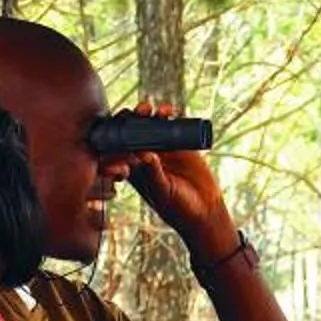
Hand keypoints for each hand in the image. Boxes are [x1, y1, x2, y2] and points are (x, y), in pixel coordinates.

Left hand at [117, 99, 237, 264]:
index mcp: (133, 170)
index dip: (115, 135)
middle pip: (133, 132)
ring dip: (149, 115)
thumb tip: (144, 153)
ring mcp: (162, 149)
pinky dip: (170, 116)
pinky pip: (172, 125)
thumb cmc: (178, 208)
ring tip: (152, 110)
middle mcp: (145, 156)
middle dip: (131, 119)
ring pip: (151, 125)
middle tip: (136, 113)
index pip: (118, 149)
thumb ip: (153, 174)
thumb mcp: (162, 192)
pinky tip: (170, 111)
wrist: (205, 209)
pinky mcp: (180, 144)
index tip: (118, 127)